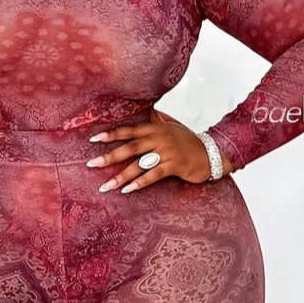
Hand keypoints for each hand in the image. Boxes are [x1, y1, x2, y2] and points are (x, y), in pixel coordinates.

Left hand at [86, 108, 232, 192]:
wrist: (212, 152)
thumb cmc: (188, 142)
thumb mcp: (171, 128)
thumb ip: (155, 122)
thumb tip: (144, 112)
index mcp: (155, 128)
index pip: (129, 130)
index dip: (111, 134)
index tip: (93, 139)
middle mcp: (159, 138)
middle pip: (129, 148)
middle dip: (109, 156)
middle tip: (91, 164)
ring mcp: (167, 152)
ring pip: (139, 164)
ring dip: (121, 176)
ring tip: (105, 186)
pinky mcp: (174, 165)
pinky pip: (153, 175)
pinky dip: (140, 183)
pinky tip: (127, 190)